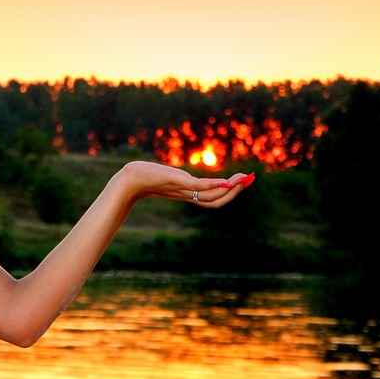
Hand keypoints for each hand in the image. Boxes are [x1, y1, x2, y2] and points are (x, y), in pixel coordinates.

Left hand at [117, 161, 254, 207]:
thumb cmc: (145, 177)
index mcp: (187, 195)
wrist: (129, 180)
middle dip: (235, 192)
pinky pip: (200, 187)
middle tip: (249, 180)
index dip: (229, 195)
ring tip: (244, 179)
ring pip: (211, 195)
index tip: (243, 183)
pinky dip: (214, 185)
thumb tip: (181, 178)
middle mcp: (187, 195)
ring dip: (230, 188)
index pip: (213, 200)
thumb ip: (177, 180)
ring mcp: (183, 190)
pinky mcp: (177, 182)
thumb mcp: (166, 178)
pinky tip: (227, 181)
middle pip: (216, 200)